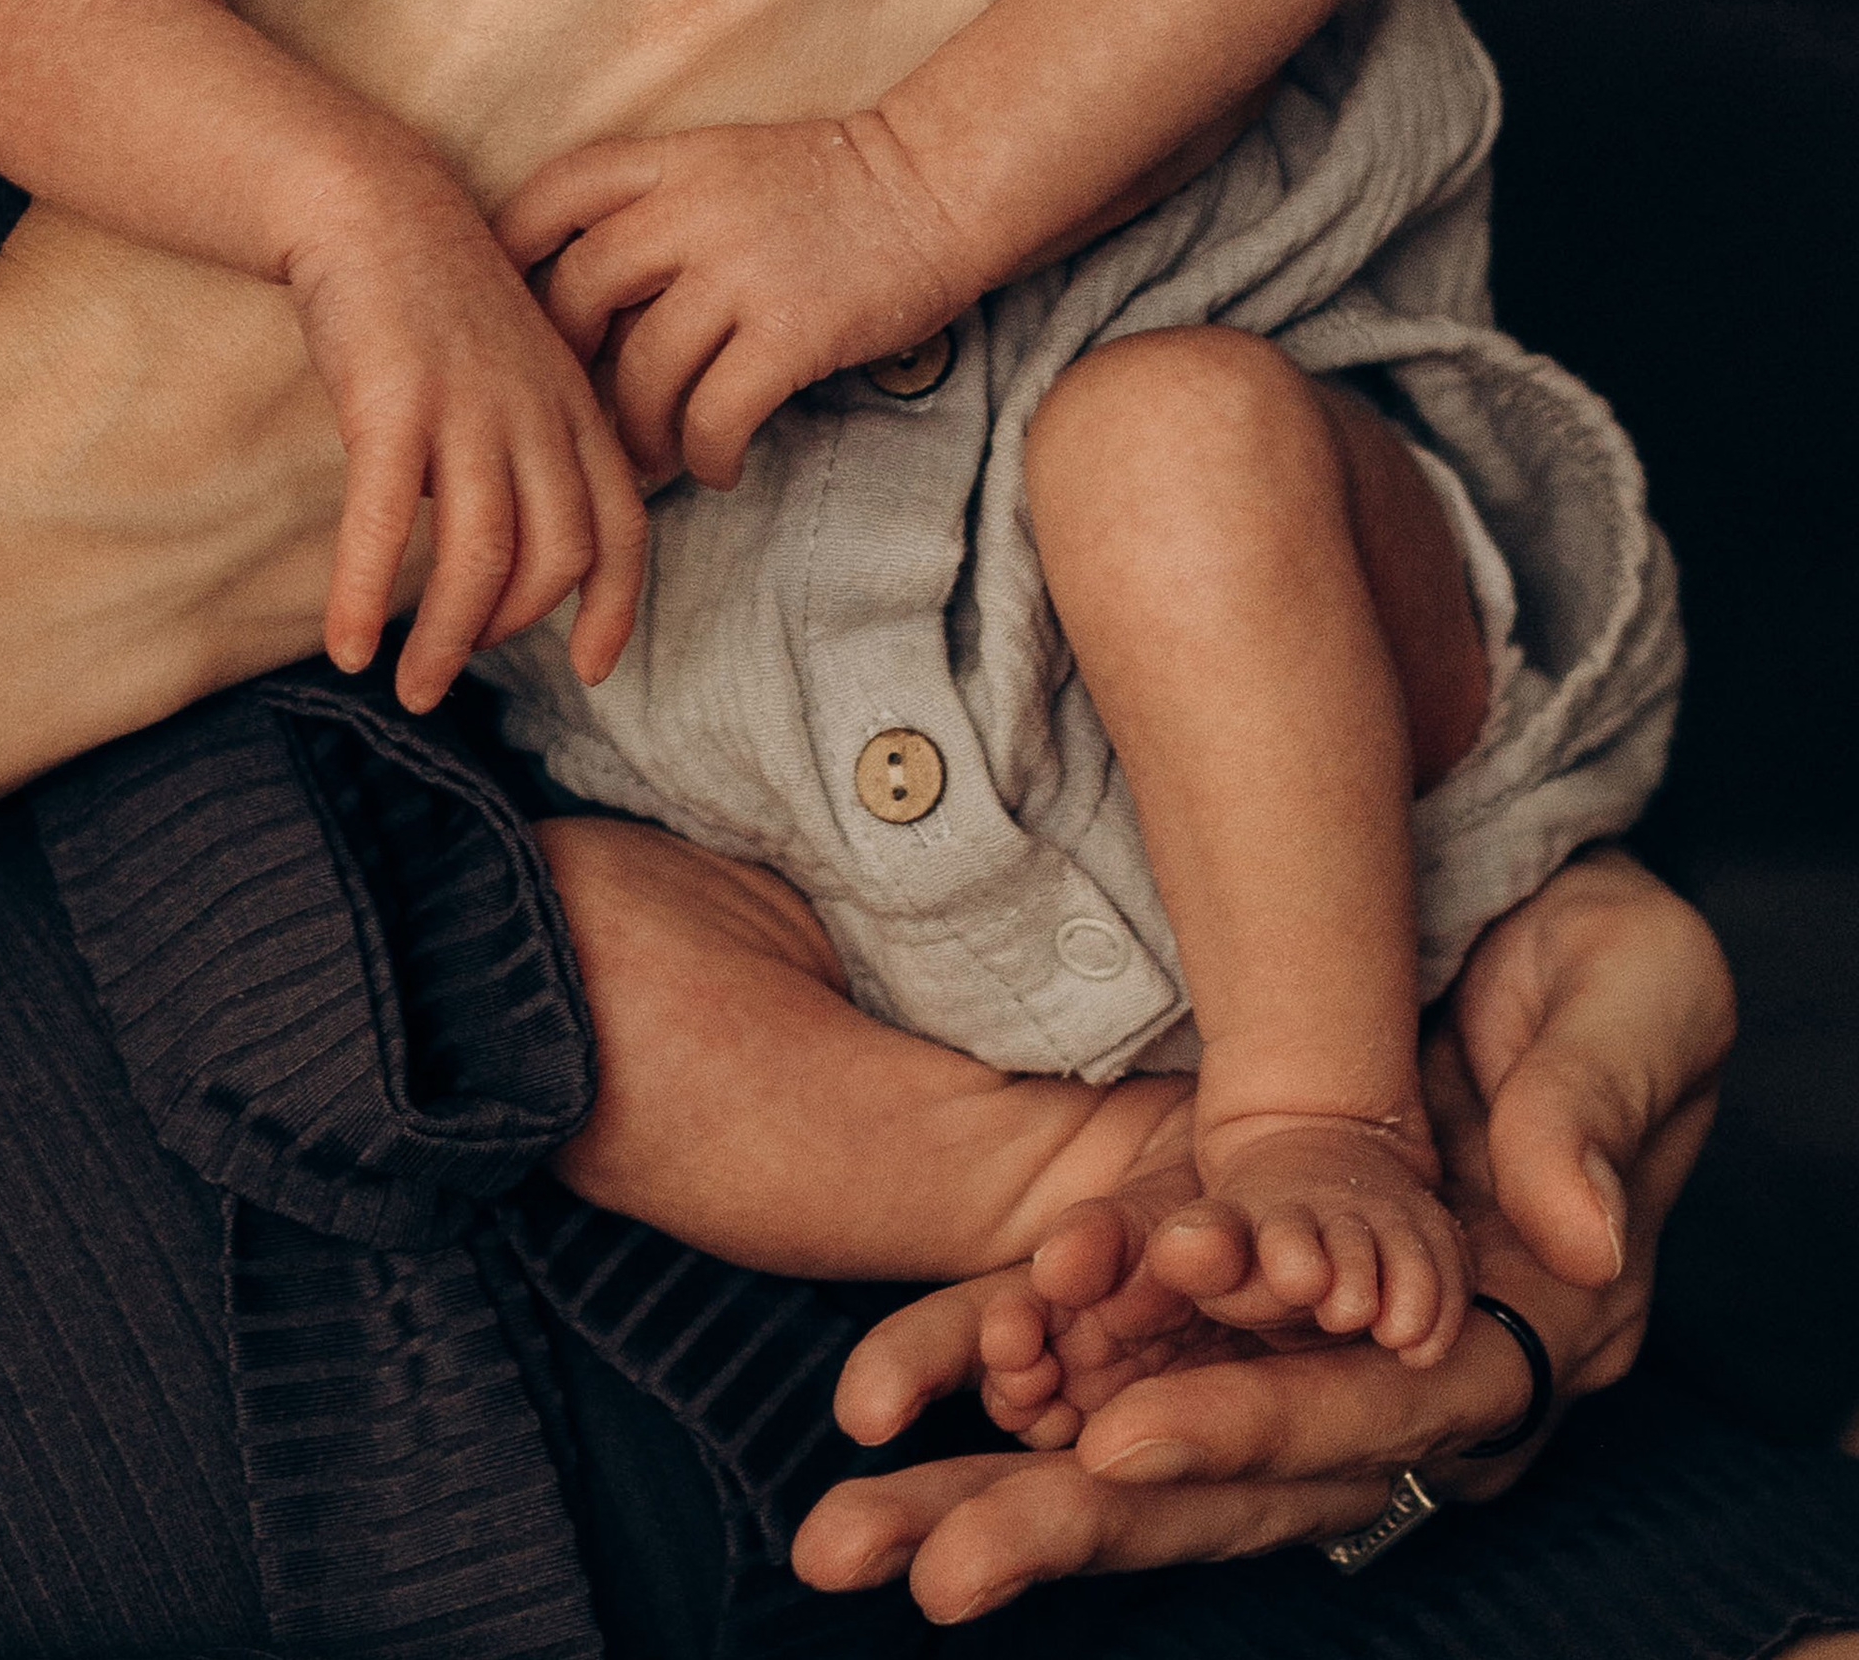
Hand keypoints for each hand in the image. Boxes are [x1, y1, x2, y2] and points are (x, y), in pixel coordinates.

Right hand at [289, 174, 645, 707]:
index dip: (616, 607)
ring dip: (448, 640)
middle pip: (557, 555)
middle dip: (511, 632)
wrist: (372, 202)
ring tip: (413, 687)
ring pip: (481, 556)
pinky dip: (366, 594)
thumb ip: (528, 444)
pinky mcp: (393, 400)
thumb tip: (508, 544)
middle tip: (460, 668)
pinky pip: (385, 522)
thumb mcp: (513, 365)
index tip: (594, 669)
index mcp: (573, 404)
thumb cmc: (434, 295)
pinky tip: (348, 645)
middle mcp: (535, 410)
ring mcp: (469, 404)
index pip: (624, 526)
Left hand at [500, 113, 974, 485]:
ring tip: (652, 459)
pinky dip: (704, 455)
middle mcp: (694, 206)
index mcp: (673, 159)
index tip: (504, 308)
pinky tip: (718, 466)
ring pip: (643, 369)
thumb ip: (658, 206)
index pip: (556, 193)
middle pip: (581, 292)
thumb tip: (586, 301)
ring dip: (637, 431)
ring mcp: (743, 267)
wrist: (939, 186)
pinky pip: (715, 413)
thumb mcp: (727, 162)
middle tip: (578, 410)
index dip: (512, 250)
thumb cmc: (832, 187)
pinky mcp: (793, 328)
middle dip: (567, 365)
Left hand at [791, 851, 1729, 1619]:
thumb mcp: (1636, 1000)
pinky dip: (1002, 1354)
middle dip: (1066, 1518)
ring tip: (849, 1529)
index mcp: (1499, 1335)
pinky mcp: (1217, 1268)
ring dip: (994, 1480)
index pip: (1361, 1411)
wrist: (1539, 919)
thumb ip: (1589, 1110)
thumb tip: (1570, 1233)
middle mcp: (1376, 1360)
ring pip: (1134, 1425)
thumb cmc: (1611, 969)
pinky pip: (1102, 1332)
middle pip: (1221, 1471)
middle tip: (919, 1566)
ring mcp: (1285, 1326)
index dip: (1244, 1427)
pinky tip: (892, 1393)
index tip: (1113, 1438)